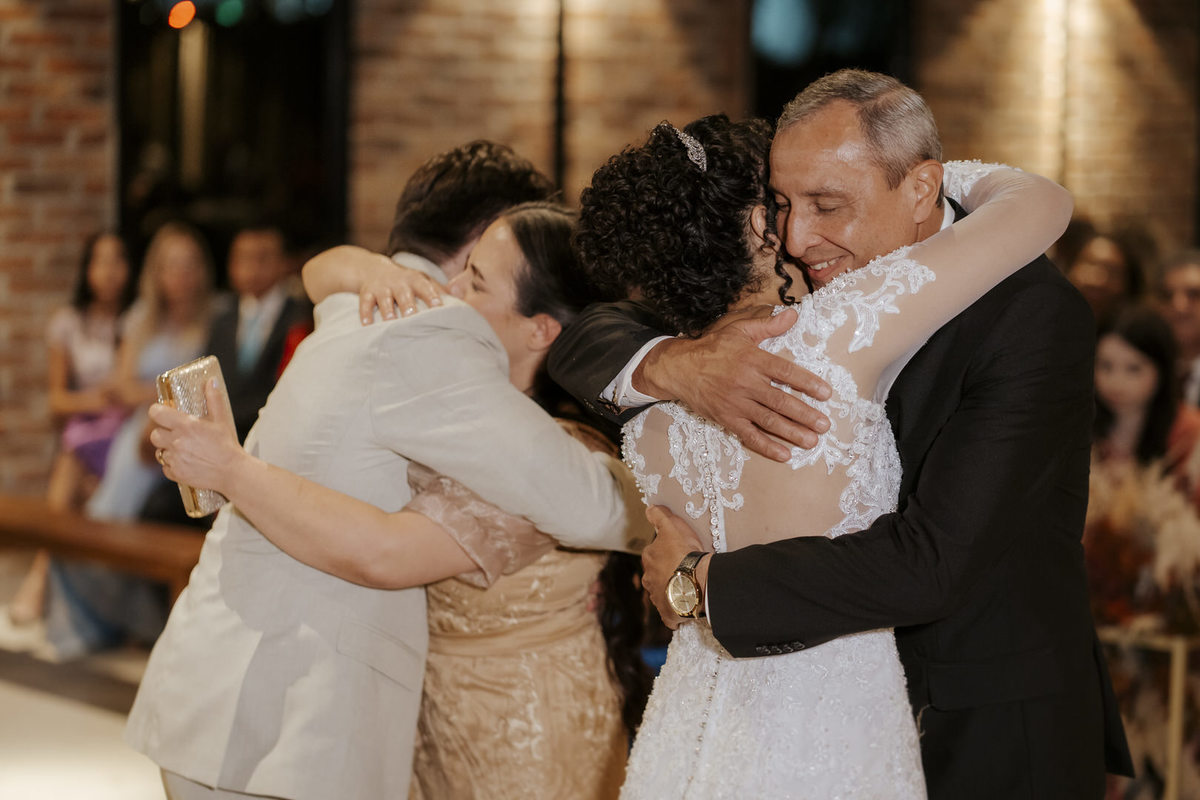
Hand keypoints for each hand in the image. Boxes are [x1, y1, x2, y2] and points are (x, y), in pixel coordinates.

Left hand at [148, 378, 244, 496]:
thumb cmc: (227, 445)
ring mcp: (175, 459)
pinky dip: (173, 465)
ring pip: (160, 452)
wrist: (232, 472)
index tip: (162, 413)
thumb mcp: (222, 420)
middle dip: (162, 433)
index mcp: (186, 425)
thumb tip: (211, 381)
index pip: (156, 413)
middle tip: (175, 434)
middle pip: (155, 434)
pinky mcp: (176, 474)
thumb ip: (214, 399)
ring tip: (183, 450)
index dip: (157, 412)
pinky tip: (185, 462)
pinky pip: (166, 467)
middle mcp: (176, 441)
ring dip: (168, 450)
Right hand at [357, 261, 445, 323]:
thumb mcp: (422, 280)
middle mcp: (398, 282)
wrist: (373, 268)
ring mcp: (382, 287)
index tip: (438, 307)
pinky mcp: (367, 292)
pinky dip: (365, 313)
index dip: (432, 296)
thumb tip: (463, 302)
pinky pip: (365, 303)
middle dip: (408, 305)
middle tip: (412, 317)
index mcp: (414, 279)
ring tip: (390, 321)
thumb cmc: (405, 281)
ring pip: (384, 299)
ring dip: (387, 310)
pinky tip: (367, 324)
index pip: (425, 287)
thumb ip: (440, 291)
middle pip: (403, 294)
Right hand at [636, 306, 831, 460]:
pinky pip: (749, 435)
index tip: (826, 393)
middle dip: (805, 415)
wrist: (680, 368)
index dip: (807, 383)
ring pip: (769, 421)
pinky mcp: (727, 418)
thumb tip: (793, 314)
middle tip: (825, 425)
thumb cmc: (712, 347)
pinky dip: (767, 446)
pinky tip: (784, 454)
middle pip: (781, 401)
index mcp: (752, 359)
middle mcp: (746, 383)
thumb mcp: (739, 330)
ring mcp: (736, 403)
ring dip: (792, 433)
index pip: (785, 372)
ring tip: (812, 441)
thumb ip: (767, 325)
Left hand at [641, 505, 706, 629]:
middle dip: (668, 572)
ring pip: (664, 592)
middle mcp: (648, 579)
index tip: (680, 553)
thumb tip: (649, 508)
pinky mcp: (667, 614)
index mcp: (648, 559)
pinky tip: (689, 605)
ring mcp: (657, 598)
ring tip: (690, 587)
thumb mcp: (672, 528)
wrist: (696, 583)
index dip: (668, 552)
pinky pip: (671, 612)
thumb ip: (659, 516)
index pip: (655, 553)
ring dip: (673, 590)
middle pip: (657, 574)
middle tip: (686, 570)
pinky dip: (678, 609)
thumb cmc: (684, 554)